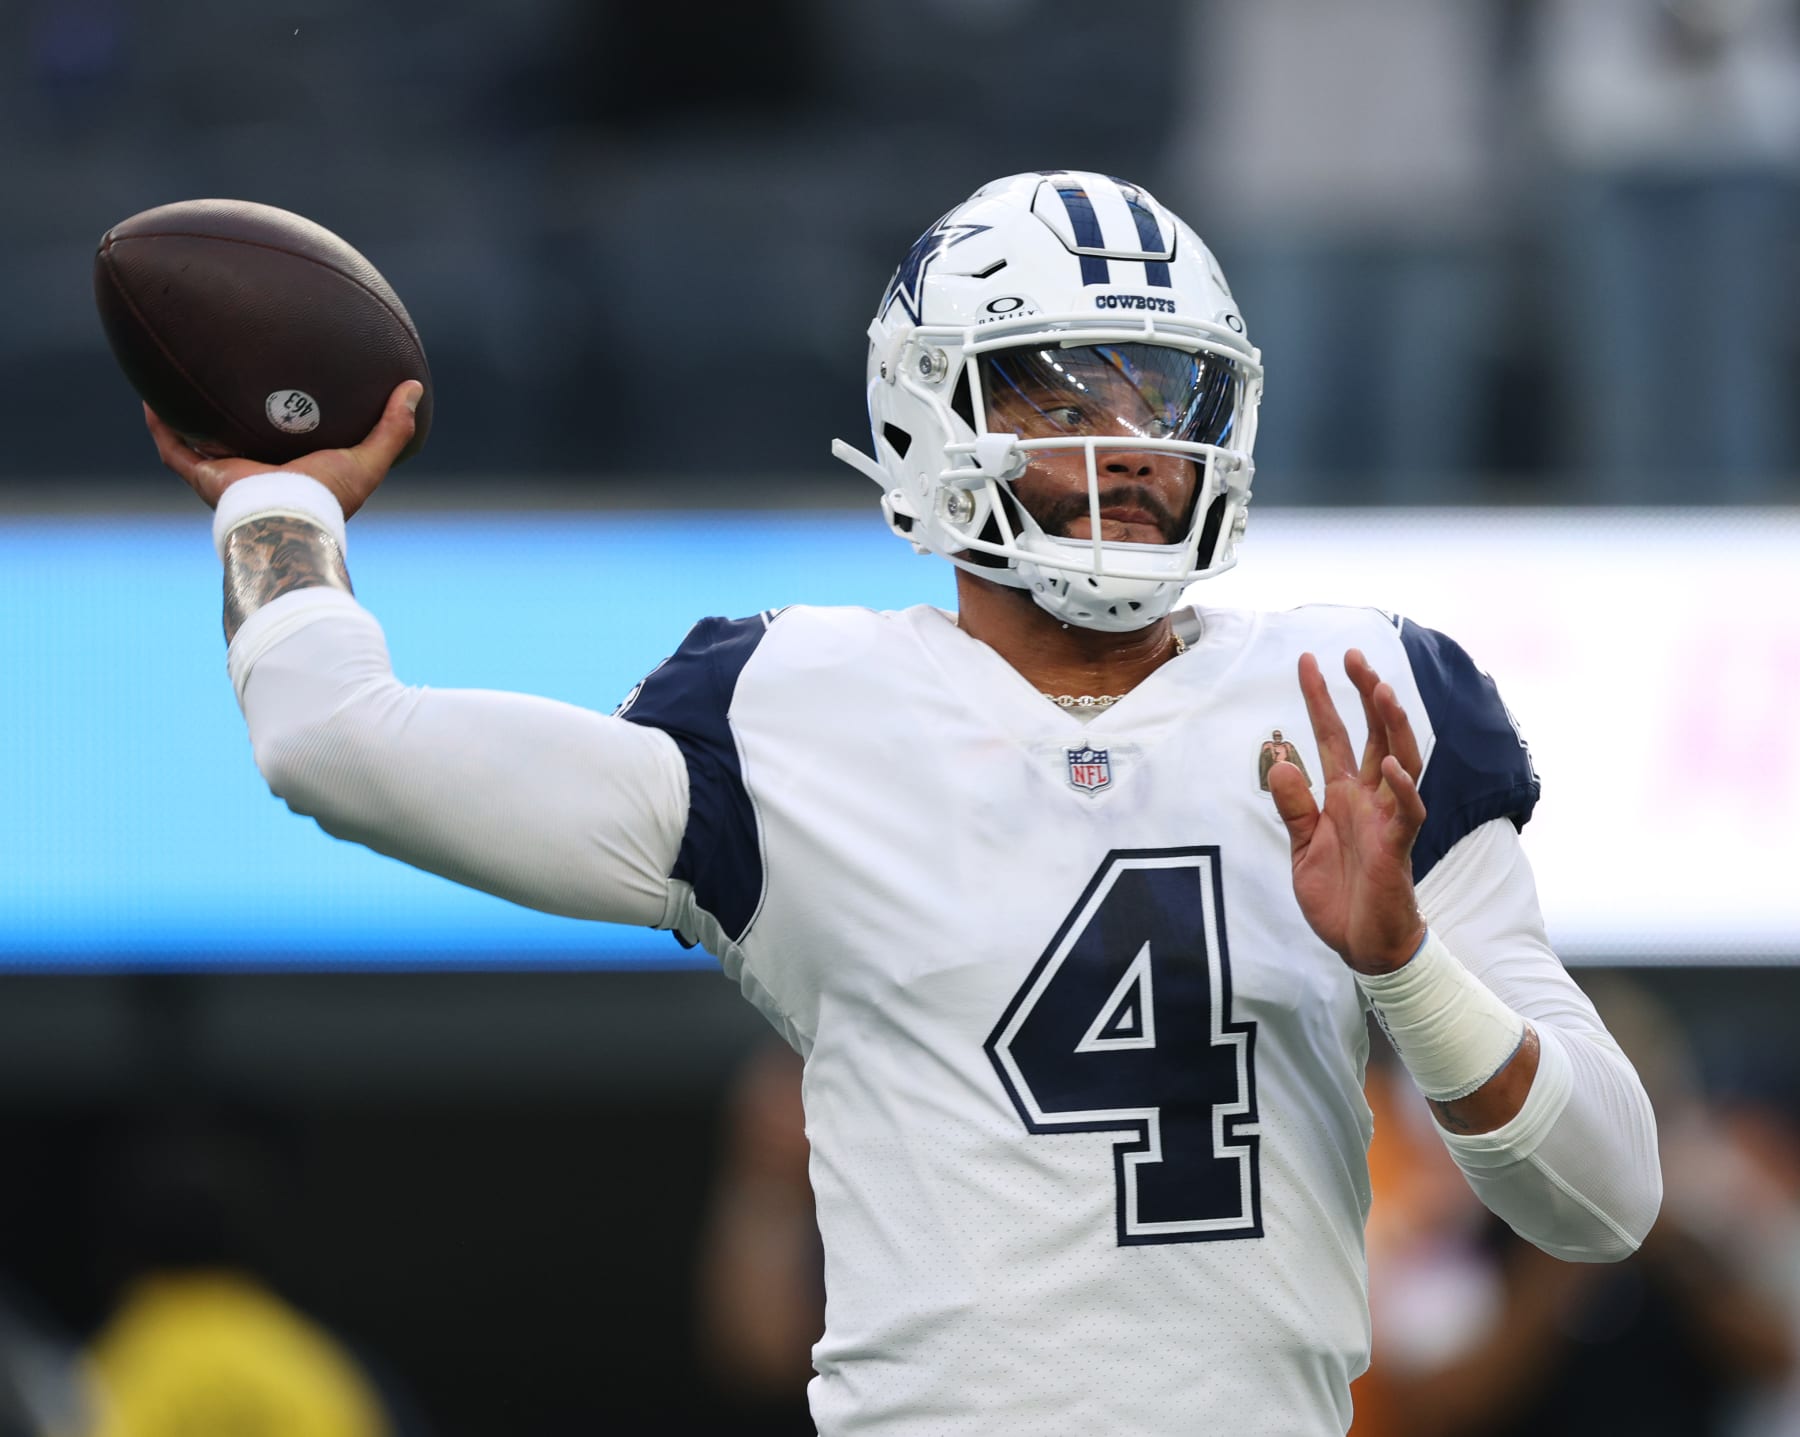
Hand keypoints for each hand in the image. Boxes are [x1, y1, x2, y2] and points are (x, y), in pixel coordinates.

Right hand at [144, 380, 422, 519]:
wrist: (292, 519)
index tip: (280, 388)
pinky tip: (150, 398)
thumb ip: (393, 427)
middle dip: (229, 413)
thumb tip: (414, 388)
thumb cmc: (329, 496)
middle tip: (225, 376)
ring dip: (187, 416)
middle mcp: (256, 473)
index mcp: (292, 471)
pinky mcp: (205, 477)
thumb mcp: (368, 457)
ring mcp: (227, 476)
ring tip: (177, 380)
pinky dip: (161, 427)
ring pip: (200, 443)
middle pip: (237, 438)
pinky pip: (174, 448)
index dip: (280, 417)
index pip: (282, 441)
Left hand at [1268, 650, 1427, 974]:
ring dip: (1392, 726)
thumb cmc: (1337, 896)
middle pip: (1372, 734)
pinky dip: (1400, 788)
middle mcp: (1369, 798)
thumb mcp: (1302, 847)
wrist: (1361, 945)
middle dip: (1365, 694)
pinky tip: (1389, 765)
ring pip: (1399, 760)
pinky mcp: (1398, 848)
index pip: (1333, 735)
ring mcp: (1387, 820)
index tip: (1308, 661)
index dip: (1322, 698)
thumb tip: (1279, 761)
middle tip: (1353, 655)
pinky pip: (1406, 812)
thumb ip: (1293, 807)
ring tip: (1381, 691)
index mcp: (1343, 794)